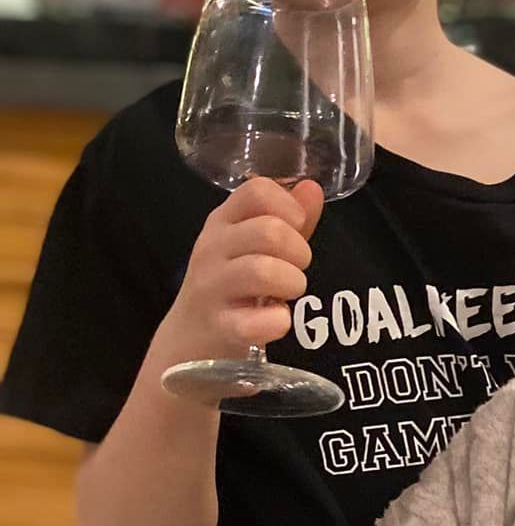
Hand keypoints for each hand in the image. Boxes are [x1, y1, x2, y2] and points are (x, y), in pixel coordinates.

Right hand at [158, 177, 323, 371]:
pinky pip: (249, 323)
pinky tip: (279, 320)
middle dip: (299, 250)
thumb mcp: (255, 245)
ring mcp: (211, 288)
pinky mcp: (217, 326)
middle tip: (298, 267)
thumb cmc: (234, 283)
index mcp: (224, 221)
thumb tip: (312, 187)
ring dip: (291, 282)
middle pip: (268, 231)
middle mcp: (212, 248)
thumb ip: (287, 218)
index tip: (297, 226)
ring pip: (262, 271)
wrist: (191, 338)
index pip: (256, 190)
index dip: (287, 205)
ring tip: (290, 291)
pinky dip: (274, 322)